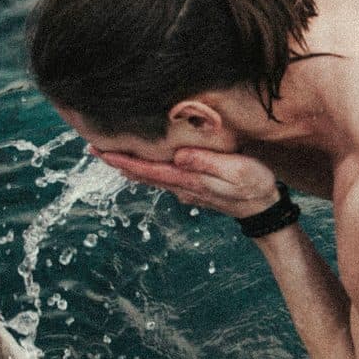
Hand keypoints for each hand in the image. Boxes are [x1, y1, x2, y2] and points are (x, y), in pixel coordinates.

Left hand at [95, 147, 280, 219]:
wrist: (265, 210)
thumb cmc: (255, 186)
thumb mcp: (237, 172)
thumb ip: (207, 163)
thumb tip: (178, 156)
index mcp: (188, 181)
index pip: (147, 170)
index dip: (122, 160)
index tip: (100, 151)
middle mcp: (181, 186)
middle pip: (142, 174)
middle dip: (117, 162)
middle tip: (92, 148)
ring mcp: (186, 189)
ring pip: (150, 176)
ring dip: (128, 166)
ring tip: (109, 153)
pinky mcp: (192, 187)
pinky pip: (162, 177)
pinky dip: (145, 169)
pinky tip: (140, 163)